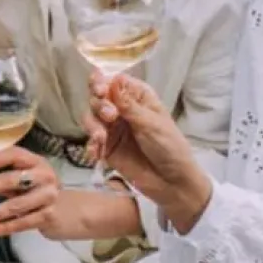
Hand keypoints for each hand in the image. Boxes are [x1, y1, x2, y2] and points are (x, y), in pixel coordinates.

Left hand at [0, 146, 63, 237]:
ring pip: (15, 205)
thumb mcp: (24, 181)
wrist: (74, 212)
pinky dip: (5, 228)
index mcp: (37, 162)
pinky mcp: (49, 216)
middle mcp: (44, 176)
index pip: (14, 154)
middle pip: (11, 180)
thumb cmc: (41, 193)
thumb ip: (3, 177)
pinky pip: (22, 223)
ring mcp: (48, 197)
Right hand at [87, 74, 210, 223]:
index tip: (100, 91)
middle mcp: (122, 110)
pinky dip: (90, 145)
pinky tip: (95, 153)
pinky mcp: (107, 148)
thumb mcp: (151, 123)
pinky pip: (91, 141)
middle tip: (110, 116)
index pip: (113, 82)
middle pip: (98, 98)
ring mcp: (113, 129)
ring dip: (92, 125)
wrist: (172, 182)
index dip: (101, 82)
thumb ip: (129, 105)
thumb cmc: (169, 147)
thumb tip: (114, 80)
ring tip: (101, 138)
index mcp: (137, 98)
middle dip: (99, 105)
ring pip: (90, 118)